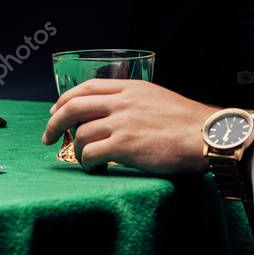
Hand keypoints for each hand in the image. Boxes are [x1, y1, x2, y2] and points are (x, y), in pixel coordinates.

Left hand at [42, 79, 214, 174]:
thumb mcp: (158, 98)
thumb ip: (135, 101)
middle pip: (74, 106)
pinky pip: (90, 153)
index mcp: (131, 87)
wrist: (206, 134)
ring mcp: (122, 122)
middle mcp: (122, 101)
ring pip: (80, 133)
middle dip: (54, 122)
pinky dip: (86, 162)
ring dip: (76, 148)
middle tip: (47, 136)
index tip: (56, 110)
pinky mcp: (124, 145)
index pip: (87, 87)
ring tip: (83, 158)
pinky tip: (93, 167)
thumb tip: (115, 112)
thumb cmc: (187, 122)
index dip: (66, 98)